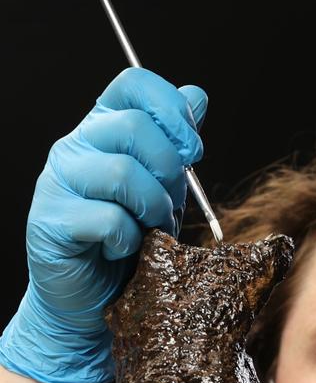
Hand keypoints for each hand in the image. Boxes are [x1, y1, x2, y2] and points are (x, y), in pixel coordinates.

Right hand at [0, 67, 207, 382]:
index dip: (170, 108)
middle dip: (170, 170)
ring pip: (121, 172)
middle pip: (133, 127)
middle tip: (170, 205)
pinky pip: (106, 220)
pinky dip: (128, 240)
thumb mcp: (163, 186)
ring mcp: (58, 182)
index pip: (132, 84)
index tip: (193, 149)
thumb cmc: (131, 238)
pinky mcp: (52, 222)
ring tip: (150, 230)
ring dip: (152, 208)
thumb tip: (196, 94)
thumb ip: (175, 143)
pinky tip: (123, 250)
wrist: (93, 298)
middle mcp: (75, 146)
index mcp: (103, 129)